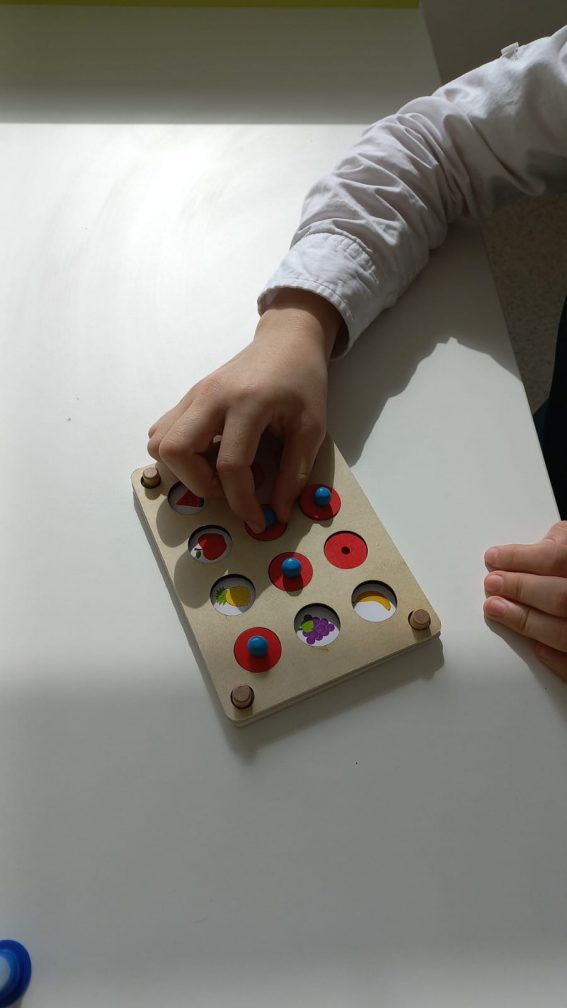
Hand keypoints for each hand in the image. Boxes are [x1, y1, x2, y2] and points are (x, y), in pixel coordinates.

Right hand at [147, 289, 341, 530]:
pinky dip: (179, 453)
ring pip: (159, 443)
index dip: (242, 502)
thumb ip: (294, 472)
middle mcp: (211, 397)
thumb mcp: (311, 428)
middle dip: (200, 484)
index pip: (230, 465)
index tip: (257, 519)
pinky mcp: (188, 398)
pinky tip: (209, 452)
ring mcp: (194, 395)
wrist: (286, 342)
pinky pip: (163, 432)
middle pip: (176, 451)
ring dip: (184, 469)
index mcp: (247, 403)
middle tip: (228, 485)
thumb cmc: (302, 382)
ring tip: (217, 468)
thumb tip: (278, 512)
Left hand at [484, 520, 566, 680]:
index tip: (494, 558)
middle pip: (560, 596)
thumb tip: (535, 547)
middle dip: (519, 589)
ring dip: (524, 621)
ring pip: (563, 633)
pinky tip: (534, 645)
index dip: (521, 558)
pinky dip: (553, 658)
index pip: (558, 557)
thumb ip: (563, 542)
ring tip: (497, 609)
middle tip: (493, 584)